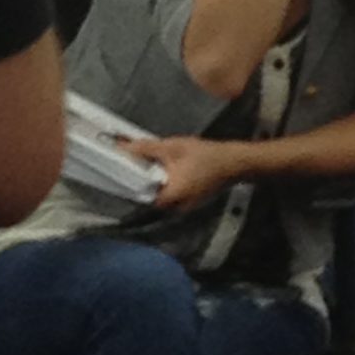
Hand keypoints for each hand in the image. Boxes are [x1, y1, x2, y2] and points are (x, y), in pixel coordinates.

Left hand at [125, 136, 239, 211]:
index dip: (129, 184)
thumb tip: (125, 148)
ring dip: (154, 183)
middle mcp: (177, 206)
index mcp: (171, 195)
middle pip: (149, 197)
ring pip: (160, 197)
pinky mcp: (190, 202)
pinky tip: (166, 171)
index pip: (141, 196)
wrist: (234, 162)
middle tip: (132, 166)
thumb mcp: (173, 147)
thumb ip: (147, 149)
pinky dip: (165, 185)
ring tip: (149, 167)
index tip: (120, 172)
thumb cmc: (207, 156)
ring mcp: (185, 206)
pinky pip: (171, 196)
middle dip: (141, 182)